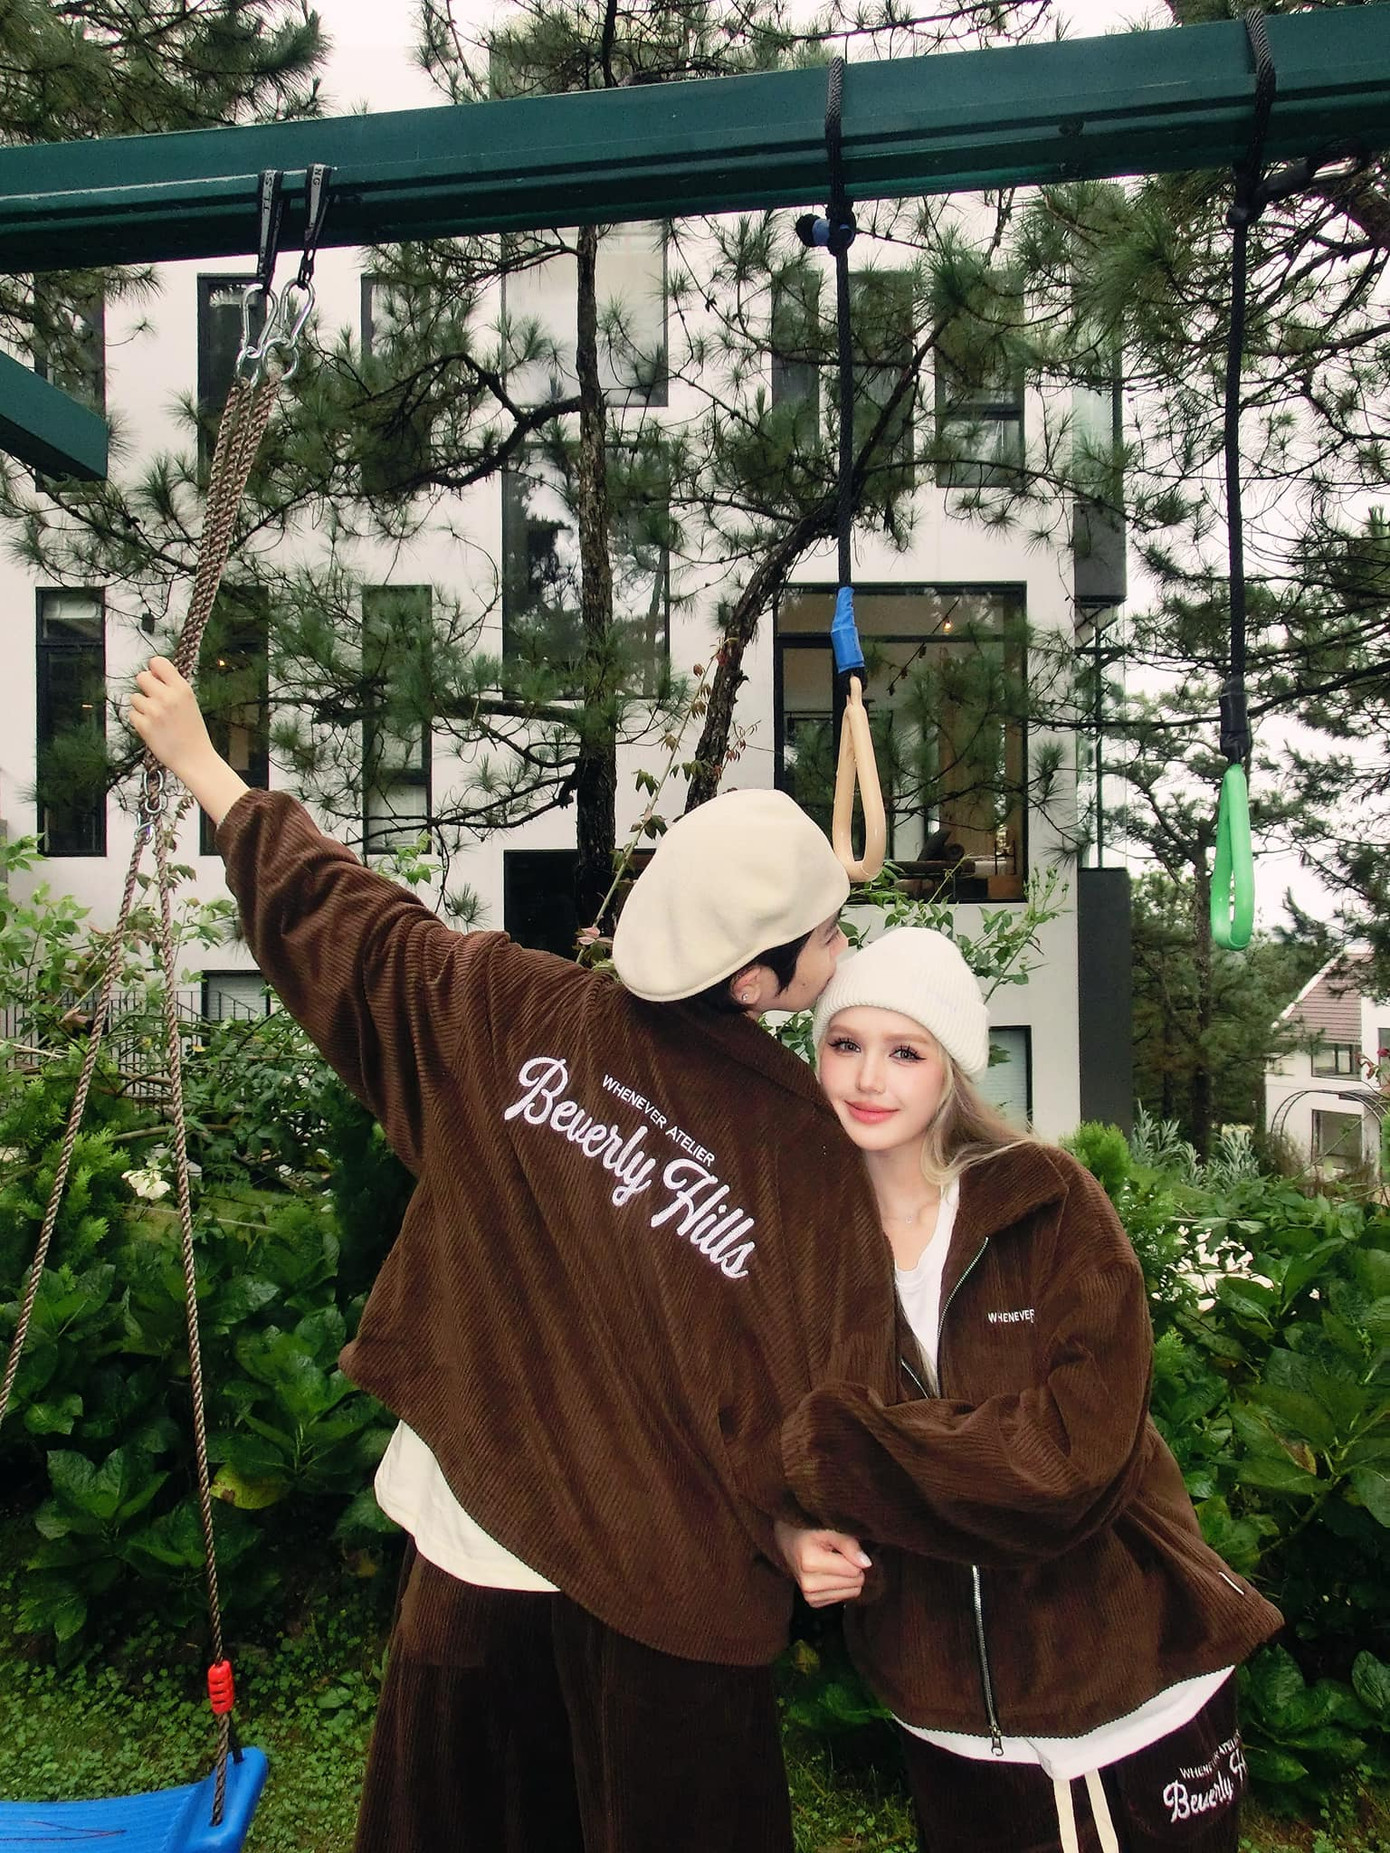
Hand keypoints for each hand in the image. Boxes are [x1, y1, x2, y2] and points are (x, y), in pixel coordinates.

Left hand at [129, 656, 248, 827]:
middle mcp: (167, 697)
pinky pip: (132, 714)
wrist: (195, 759)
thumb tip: (151, 672)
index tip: (156, 677)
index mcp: (182, 689)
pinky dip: (139, 721)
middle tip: (154, 700)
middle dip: (145, 687)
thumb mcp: (189, 702)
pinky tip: (153, 728)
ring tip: (157, 719)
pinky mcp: (144, 726)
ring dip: (142, 706)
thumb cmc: (192, 732)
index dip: (154, 669)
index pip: (158, 662)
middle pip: (141, 677)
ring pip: (135, 697)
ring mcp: (154, 712)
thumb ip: (172, 686)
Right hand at [774, 1521, 870, 1607]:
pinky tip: (829, 1573)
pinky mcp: (813, 1602)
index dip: (855, 1556)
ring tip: (833, 1563)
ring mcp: (810, 1596)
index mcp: (810, 1562)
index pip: (854, 1570)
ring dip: (847, 1578)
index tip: (843, 1547)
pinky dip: (840, 1586)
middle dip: (853, 1568)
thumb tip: (867, 1564)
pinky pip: (842, 1598)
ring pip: (851, 1593)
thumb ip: (848, 1544)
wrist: (787, 1540)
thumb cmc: (809, 1530)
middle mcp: (808, 1584)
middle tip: (839, 1555)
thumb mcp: (828, 1529)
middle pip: (854, 1584)